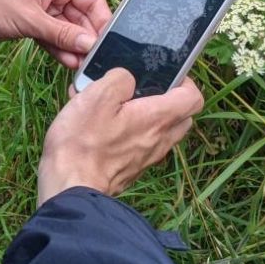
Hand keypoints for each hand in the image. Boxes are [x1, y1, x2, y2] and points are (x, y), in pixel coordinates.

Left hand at [0, 0, 111, 68]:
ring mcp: (47, 11)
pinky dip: (61, 50)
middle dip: (88, 39)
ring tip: (83, 66)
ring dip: (75, 48)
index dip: (102, 20)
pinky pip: (56, 39)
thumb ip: (61, 33)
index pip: (92, 0)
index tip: (109, 41)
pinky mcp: (37, 26)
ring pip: (70, 31)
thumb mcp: (30, 18)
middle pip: (83, 18)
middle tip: (95, 60)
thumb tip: (89, 44)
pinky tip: (70, 64)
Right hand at [36, 69, 204, 205]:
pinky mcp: (132, 168)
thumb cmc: (83, 143)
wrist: (71, 188)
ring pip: (161, 132)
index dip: (184, 81)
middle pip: (182, 116)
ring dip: (147, 117)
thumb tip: (127, 78)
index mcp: (157, 118)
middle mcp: (159, 140)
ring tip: (117, 108)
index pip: (193, 97)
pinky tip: (104, 128)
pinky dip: (132, 134)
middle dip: (168, 100)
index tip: (164, 75)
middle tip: (141, 90)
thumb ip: (119, 79)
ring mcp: (147, 157)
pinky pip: (143, 146)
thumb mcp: (96, 96)